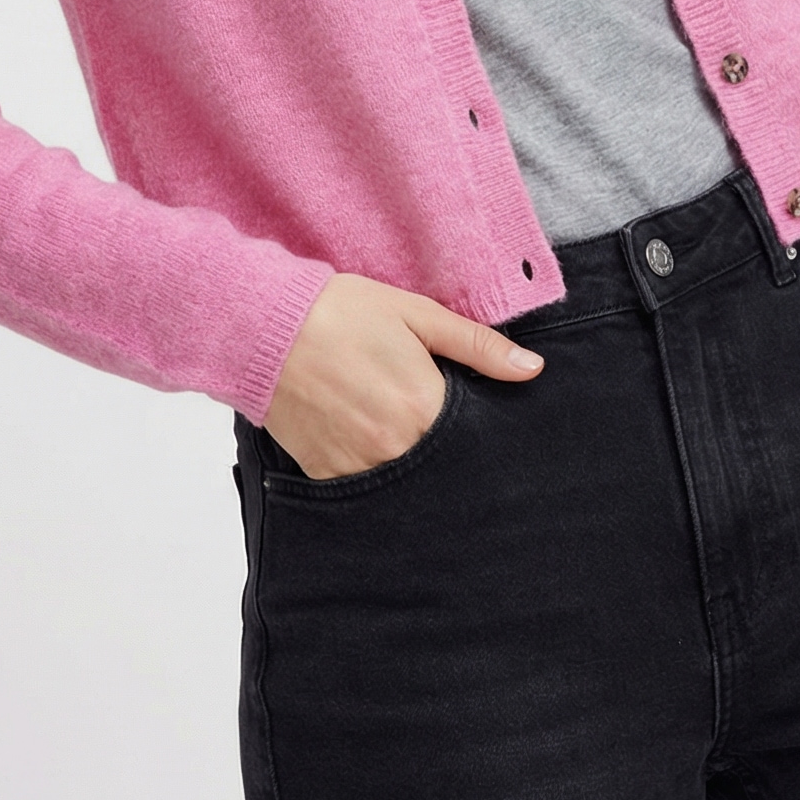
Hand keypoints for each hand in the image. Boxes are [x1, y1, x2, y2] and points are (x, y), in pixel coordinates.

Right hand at [262, 272, 543, 480]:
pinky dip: (374, 471)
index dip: (478, 432)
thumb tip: (532, 369)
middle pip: (441, 465)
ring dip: (411, 465)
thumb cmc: (343, 312)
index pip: (473, 439)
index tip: (478, 425)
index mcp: (423, 407)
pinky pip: (364, 487)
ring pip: (404, 482)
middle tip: (440, 431)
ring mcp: (358, 465)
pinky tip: (370, 443)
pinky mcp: (326, 474)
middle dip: (447, 452)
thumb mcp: (417, 315)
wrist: (266, 325)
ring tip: (400, 432)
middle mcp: (394, 446)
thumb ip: (477, 346)